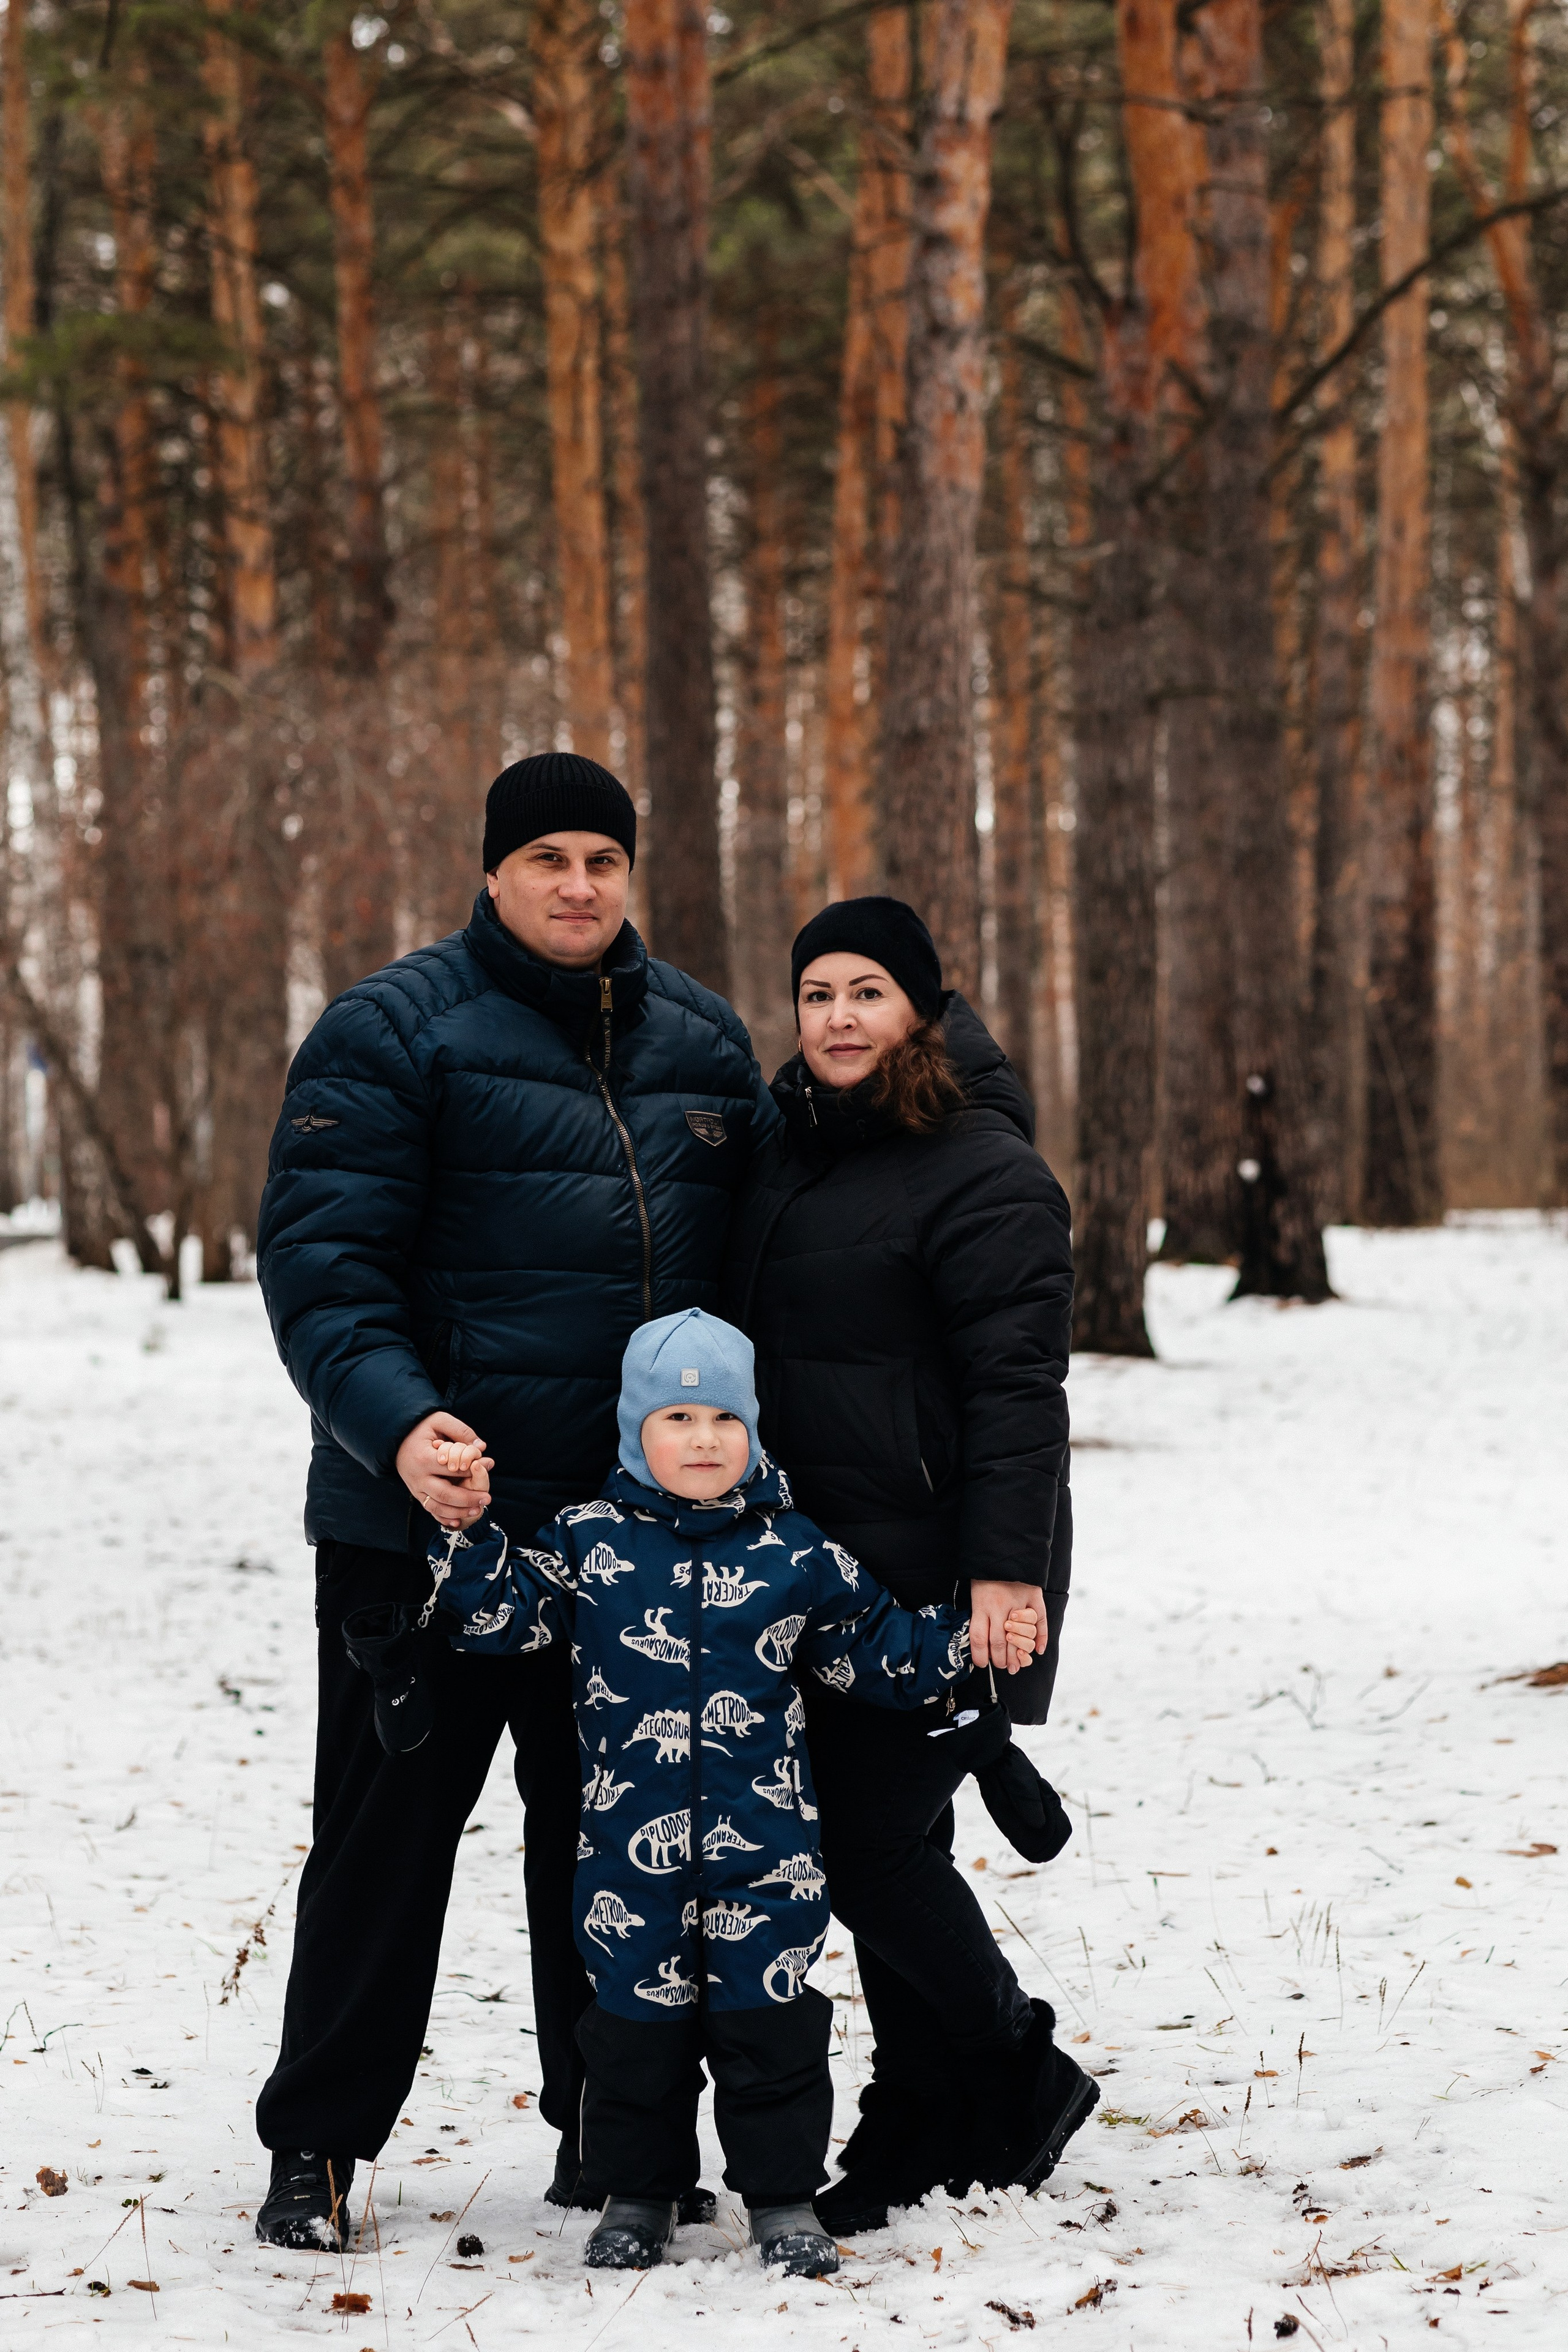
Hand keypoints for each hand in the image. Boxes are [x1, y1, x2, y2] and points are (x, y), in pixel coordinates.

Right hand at [396, 1411, 493, 1528]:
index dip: (469, 1471)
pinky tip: (458, 1522)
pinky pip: (429, 1509)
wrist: (396, 1439)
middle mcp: (417, 1476)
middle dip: (467, 1498)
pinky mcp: (416, 1493)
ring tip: (477, 1510)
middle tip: (487, 1498)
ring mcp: (415, 1487)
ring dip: (458, 1511)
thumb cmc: (421, 1428)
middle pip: (443, 1493)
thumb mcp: (439, 1420)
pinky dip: (443, 1518)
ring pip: (436, 1506)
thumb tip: (481, 1447)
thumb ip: (461, 1431)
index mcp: (423, 1458)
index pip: (449, 1469)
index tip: (486, 1469)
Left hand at [969, 1579, 1048, 1673]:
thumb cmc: (984, 1574)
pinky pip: (1041, 1620)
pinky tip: (1038, 1649)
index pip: (979, 1639)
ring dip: (1018, 1653)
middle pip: (1000, 1642)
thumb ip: (978, 1615)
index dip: (980, 1656)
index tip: (983, 1664)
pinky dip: (1042, 1637)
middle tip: (1003, 1666)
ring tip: (1015, 1661)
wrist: (1001, 1549)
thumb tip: (980, 1642)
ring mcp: (1018, 1602)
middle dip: (1001, 1660)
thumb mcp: (974, 1593)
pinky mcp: (1033, 1597)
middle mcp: (999, 1607)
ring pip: (1020, 1636)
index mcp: (981, 1605)